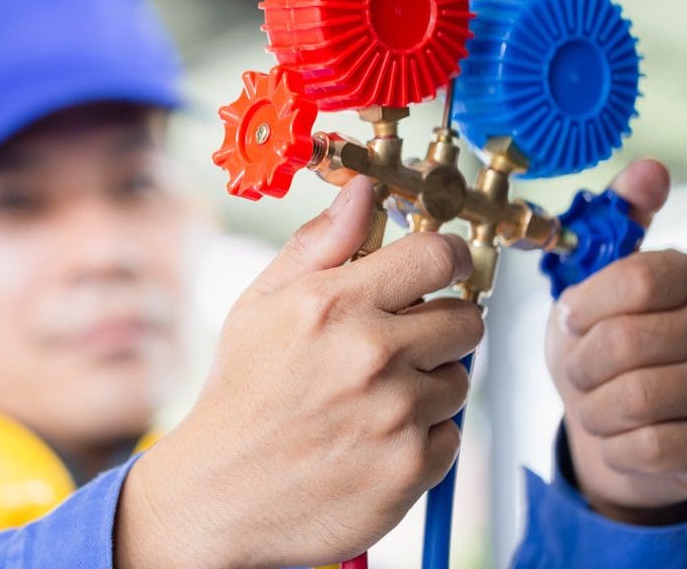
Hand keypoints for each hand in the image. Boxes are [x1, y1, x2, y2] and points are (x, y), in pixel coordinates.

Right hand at [115, 176, 483, 567]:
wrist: (220, 494)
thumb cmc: (240, 393)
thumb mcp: (259, 305)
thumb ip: (318, 244)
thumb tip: (364, 192)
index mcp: (333, 304)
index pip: (437, 256)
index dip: (450, 258)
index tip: (446, 268)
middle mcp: (372, 354)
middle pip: (466, 319)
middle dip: (441, 325)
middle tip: (403, 343)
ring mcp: (396, 415)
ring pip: (459, 380)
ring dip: (429, 384)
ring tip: (375, 399)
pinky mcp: (411, 469)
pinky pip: (451, 434)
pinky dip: (423, 436)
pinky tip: (376, 438)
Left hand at [546, 159, 686, 523]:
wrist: (630, 426)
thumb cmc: (608, 347)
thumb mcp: (597, 287)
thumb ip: (615, 225)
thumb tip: (650, 169)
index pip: (635, 278)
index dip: (585, 306)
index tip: (569, 319)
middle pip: (625, 343)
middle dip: (579, 364)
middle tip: (577, 371)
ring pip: (634, 398)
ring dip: (592, 408)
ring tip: (593, 403)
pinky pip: (651, 447)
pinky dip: (615, 445)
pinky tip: (619, 435)